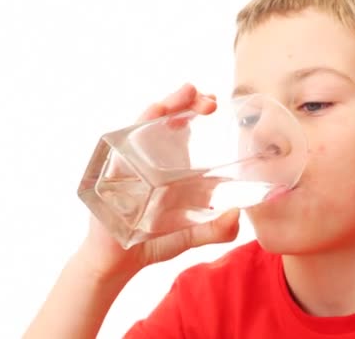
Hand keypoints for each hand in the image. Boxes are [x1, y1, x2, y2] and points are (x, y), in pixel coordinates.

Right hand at [77, 83, 240, 282]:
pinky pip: (125, 139)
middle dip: (187, 101)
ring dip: (168, 104)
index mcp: (170, 166)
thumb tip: (238, 215)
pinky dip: (141, 123)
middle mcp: (150, 158)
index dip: (198, 111)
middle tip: (209, 101)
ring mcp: (132, 161)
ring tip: (188, 93)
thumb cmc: (153, 244)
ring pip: (147, 121)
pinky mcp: (116, 169)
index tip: (216, 106)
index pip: (183, 128)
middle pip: (167, 118)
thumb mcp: (192, 235)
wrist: (118, 263)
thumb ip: (217, 230)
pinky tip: (157, 112)